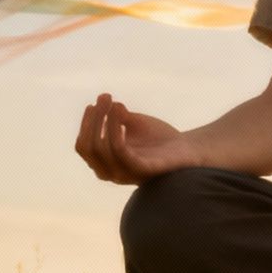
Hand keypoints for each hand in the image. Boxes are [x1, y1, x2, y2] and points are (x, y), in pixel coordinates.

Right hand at [74, 93, 199, 184]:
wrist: (187, 148)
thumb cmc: (158, 138)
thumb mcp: (133, 124)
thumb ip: (117, 116)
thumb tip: (104, 100)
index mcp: (106, 162)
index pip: (84, 146)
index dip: (85, 124)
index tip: (94, 103)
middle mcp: (111, 172)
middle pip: (88, 148)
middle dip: (92, 120)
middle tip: (105, 98)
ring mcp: (125, 174)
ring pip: (102, 149)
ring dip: (105, 121)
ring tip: (114, 103)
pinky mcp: (142, 171)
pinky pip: (121, 152)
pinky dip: (116, 131)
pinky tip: (122, 115)